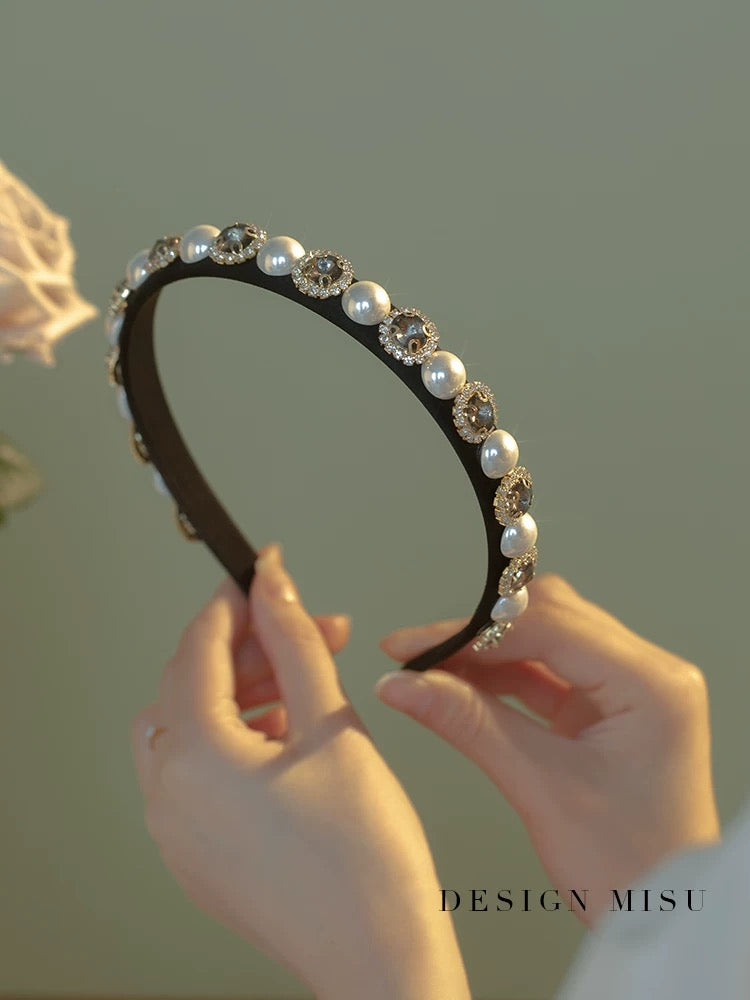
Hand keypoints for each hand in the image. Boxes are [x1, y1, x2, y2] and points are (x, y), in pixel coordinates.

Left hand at [130, 542, 470, 999]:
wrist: (378, 957)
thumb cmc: (364, 857)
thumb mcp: (332, 723)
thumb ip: (296, 642)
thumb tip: (273, 585)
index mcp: (194, 757)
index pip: (199, 648)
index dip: (236, 602)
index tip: (265, 574)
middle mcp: (169, 796)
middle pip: (190, 687)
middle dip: (249, 649)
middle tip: (306, 631)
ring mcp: (178, 832)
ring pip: (191, 730)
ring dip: (242, 694)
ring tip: (304, 686)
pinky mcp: (198, 856)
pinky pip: (198, 776)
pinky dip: (234, 740)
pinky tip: (287, 735)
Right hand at [375, 572, 719, 925]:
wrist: (663, 919)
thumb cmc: (627, 869)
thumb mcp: (541, 790)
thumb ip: (471, 724)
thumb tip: (401, 683)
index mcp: (650, 684)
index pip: (549, 626)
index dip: (473, 630)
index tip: (409, 644)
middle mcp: (646, 674)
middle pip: (549, 620)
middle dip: (477, 634)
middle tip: (414, 653)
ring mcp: (629, 690)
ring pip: (544, 644)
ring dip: (484, 655)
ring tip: (426, 671)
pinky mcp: (608, 710)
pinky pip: (547, 676)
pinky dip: (501, 680)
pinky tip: (457, 686)